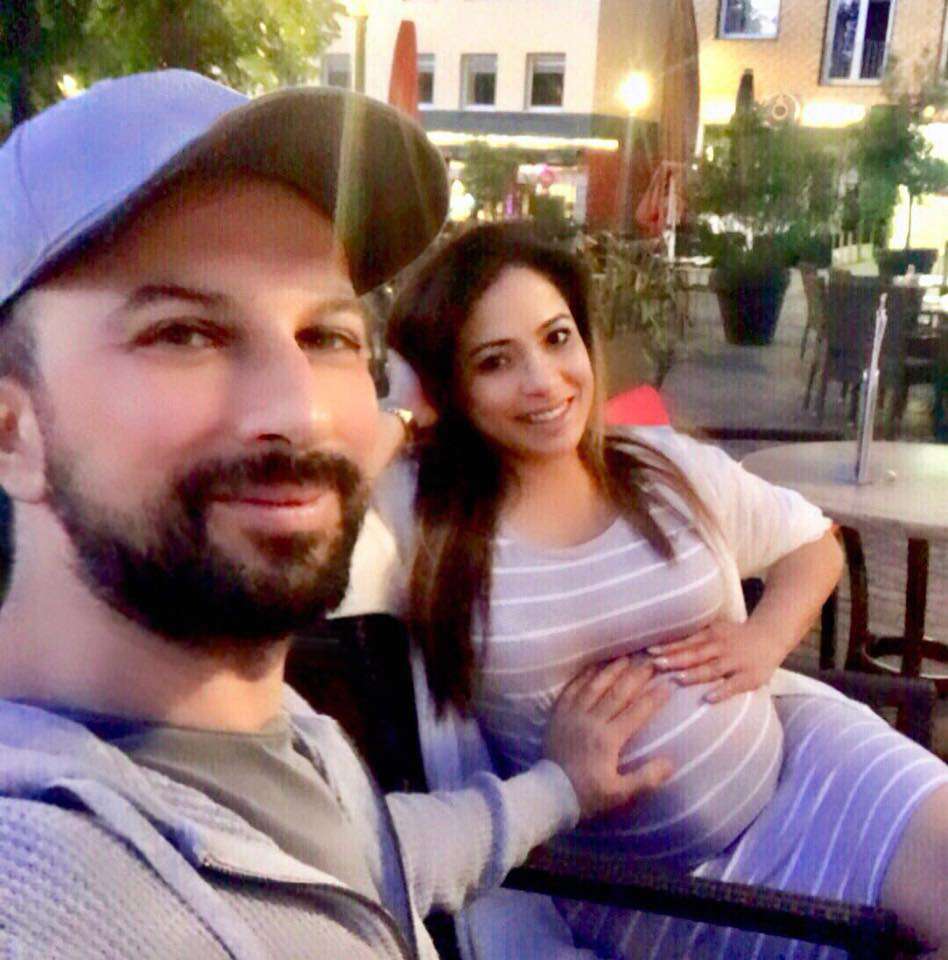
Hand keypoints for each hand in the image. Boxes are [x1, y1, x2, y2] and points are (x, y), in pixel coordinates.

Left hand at [543, 657, 672, 819]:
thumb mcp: (620, 794)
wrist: (549, 794)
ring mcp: (573, 714)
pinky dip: (585, 676)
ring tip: (627, 657)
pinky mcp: (558, 714)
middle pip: (618, 693)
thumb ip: (646, 778)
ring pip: (595, 685)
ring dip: (612, 670)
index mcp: (608, 739)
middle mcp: (591, 721)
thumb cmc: (587, 795)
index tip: (669, 684)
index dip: (654, 698)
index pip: (637, 713)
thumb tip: (671, 763)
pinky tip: (594, 666)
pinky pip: (572, 689)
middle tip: (651, 661)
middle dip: (636, 676)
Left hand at [648, 619, 783, 702]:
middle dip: (675, 659)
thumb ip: (694, 639)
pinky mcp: (749, 677)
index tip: (649, 651)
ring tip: (676, 678)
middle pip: (695, 654)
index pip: (686, 642)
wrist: (771, 635)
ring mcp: (735, 662)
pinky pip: (733, 686)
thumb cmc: (735, 637)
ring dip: (694, 674)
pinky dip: (721, 691)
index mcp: (711, 635)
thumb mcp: (715, 631)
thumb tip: (662, 647)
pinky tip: (707, 698)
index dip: (668, 647)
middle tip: (656, 664)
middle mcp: (721, 647)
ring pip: (711, 669)